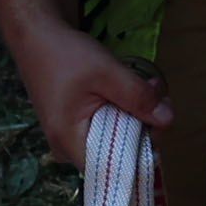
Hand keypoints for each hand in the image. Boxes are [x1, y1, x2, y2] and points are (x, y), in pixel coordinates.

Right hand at [6, 19, 161, 171]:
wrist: (37, 37)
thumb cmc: (64, 55)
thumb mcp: (106, 73)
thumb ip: (138, 97)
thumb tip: (168, 120)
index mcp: (69, 142)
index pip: (113, 169)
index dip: (142, 151)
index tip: (159, 123)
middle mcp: (66, 149)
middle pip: (116, 155)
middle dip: (142, 128)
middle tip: (156, 95)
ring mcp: (68, 139)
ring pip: (113, 142)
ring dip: (133, 118)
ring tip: (143, 88)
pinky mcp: (74, 127)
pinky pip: (105, 131)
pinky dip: (120, 114)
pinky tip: (126, 93)